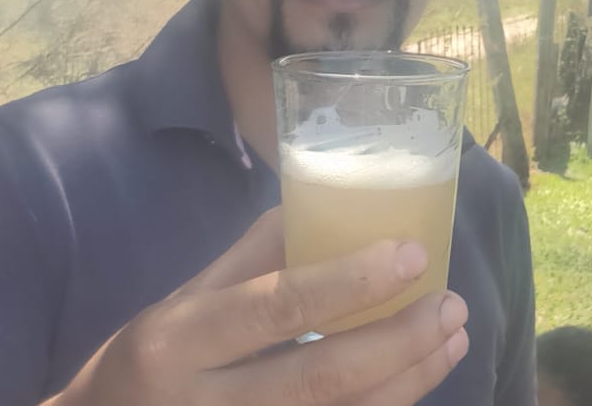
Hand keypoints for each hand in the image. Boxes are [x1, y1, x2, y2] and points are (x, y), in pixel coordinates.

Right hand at [45, 208, 469, 405]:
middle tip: (453, 307)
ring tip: (452, 341)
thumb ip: (244, 263)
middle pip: (322, 376)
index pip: (276, 306)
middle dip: (401, 341)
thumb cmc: (139, 369)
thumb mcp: (174, 307)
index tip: (414, 254)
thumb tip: (313, 205)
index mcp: (180, 340)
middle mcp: (206, 402)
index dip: (351, 281)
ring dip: (409, 382)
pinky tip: (414, 383)